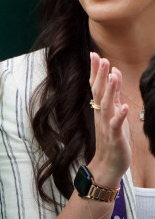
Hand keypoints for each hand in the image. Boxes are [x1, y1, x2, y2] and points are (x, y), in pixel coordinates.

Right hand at [87, 52, 130, 187]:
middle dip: (100, 75)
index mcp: (100, 108)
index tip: (94, 54)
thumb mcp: (113, 112)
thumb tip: (114, 73)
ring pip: (107, 105)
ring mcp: (107, 124)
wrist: (107, 164)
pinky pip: (116, 125)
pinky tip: (124, 107)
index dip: (95, 71)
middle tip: (101, 58)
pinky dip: (119, 116)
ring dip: (110, 90)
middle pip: (99, 91)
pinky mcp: (115, 136)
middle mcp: (101, 114)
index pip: (96, 85)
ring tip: (113, 76)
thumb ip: (113, 94)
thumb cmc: (111, 138)